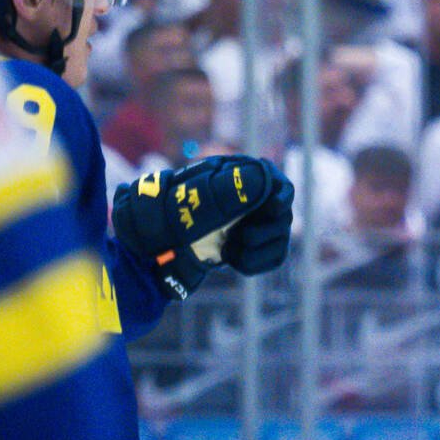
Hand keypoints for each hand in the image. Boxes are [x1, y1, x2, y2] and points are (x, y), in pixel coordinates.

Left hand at [112, 155, 281, 299]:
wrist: (157, 248)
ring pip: (280, 239)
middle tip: (237, 236)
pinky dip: (253, 262)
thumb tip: (262, 177)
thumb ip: (230, 185)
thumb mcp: (196, 196)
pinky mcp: (257, 251)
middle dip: (261, 230)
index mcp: (240, 179)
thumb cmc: (171, 216)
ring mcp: (258, 226)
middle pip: (283, 215)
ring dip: (254, 248)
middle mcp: (254, 202)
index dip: (281, 195)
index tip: (273, 206)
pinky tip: (230, 259)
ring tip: (227, 248)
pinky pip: (273, 258)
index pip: (278, 183)